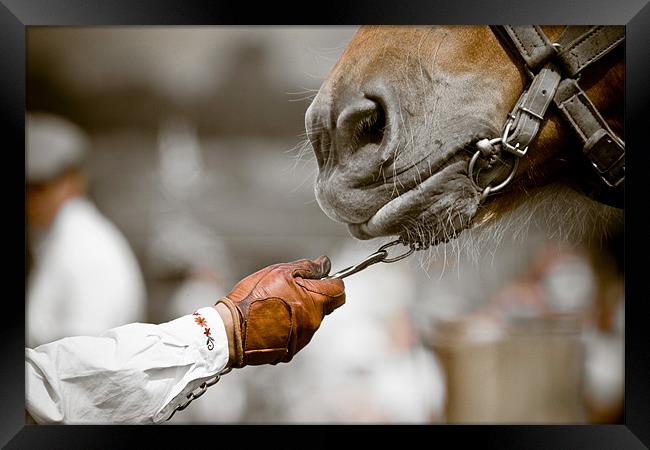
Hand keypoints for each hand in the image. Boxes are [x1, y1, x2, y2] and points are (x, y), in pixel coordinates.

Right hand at [214, 256, 344, 367]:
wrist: (232, 330)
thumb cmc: (255, 298)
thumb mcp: (281, 272)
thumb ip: (308, 267)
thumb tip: (325, 264)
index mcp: (315, 301)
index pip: (339, 291)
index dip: (332, 282)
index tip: (321, 279)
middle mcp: (314, 322)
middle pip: (323, 306)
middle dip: (311, 297)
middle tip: (287, 290)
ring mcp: (303, 339)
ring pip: (308, 320)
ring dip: (298, 312)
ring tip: (273, 306)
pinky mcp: (290, 351)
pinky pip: (295, 334)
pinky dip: (287, 327)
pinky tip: (269, 321)